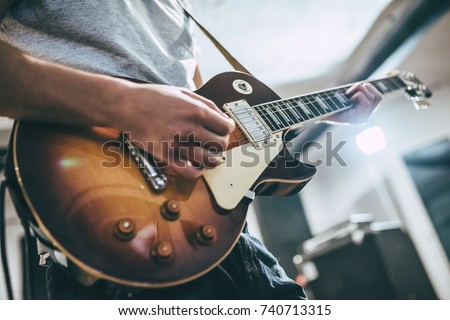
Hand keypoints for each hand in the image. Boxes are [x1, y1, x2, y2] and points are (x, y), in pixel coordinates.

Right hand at [116, 83, 234, 178]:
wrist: (125, 105)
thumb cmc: (154, 97)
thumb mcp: (183, 92)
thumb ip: (206, 104)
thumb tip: (223, 118)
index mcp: (195, 109)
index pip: (226, 127)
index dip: (227, 129)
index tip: (223, 130)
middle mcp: (188, 126)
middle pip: (220, 144)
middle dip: (221, 144)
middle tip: (215, 143)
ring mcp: (176, 143)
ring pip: (208, 160)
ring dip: (212, 159)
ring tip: (208, 155)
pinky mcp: (164, 155)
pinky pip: (189, 172)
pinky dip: (197, 172)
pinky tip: (196, 165)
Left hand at [323, 83, 381, 123]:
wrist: (318, 113)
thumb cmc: (329, 104)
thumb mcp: (344, 96)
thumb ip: (356, 93)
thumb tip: (366, 84)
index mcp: (363, 112)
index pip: (379, 98)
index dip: (371, 88)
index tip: (356, 88)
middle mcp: (365, 117)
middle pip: (379, 97)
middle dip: (366, 88)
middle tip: (351, 90)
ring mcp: (361, 119)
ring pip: (373, 98)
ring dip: (361, 90)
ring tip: (348, 94)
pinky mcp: (356, 120)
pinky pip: (366, 101)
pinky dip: (357, 95)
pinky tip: (347, 99)